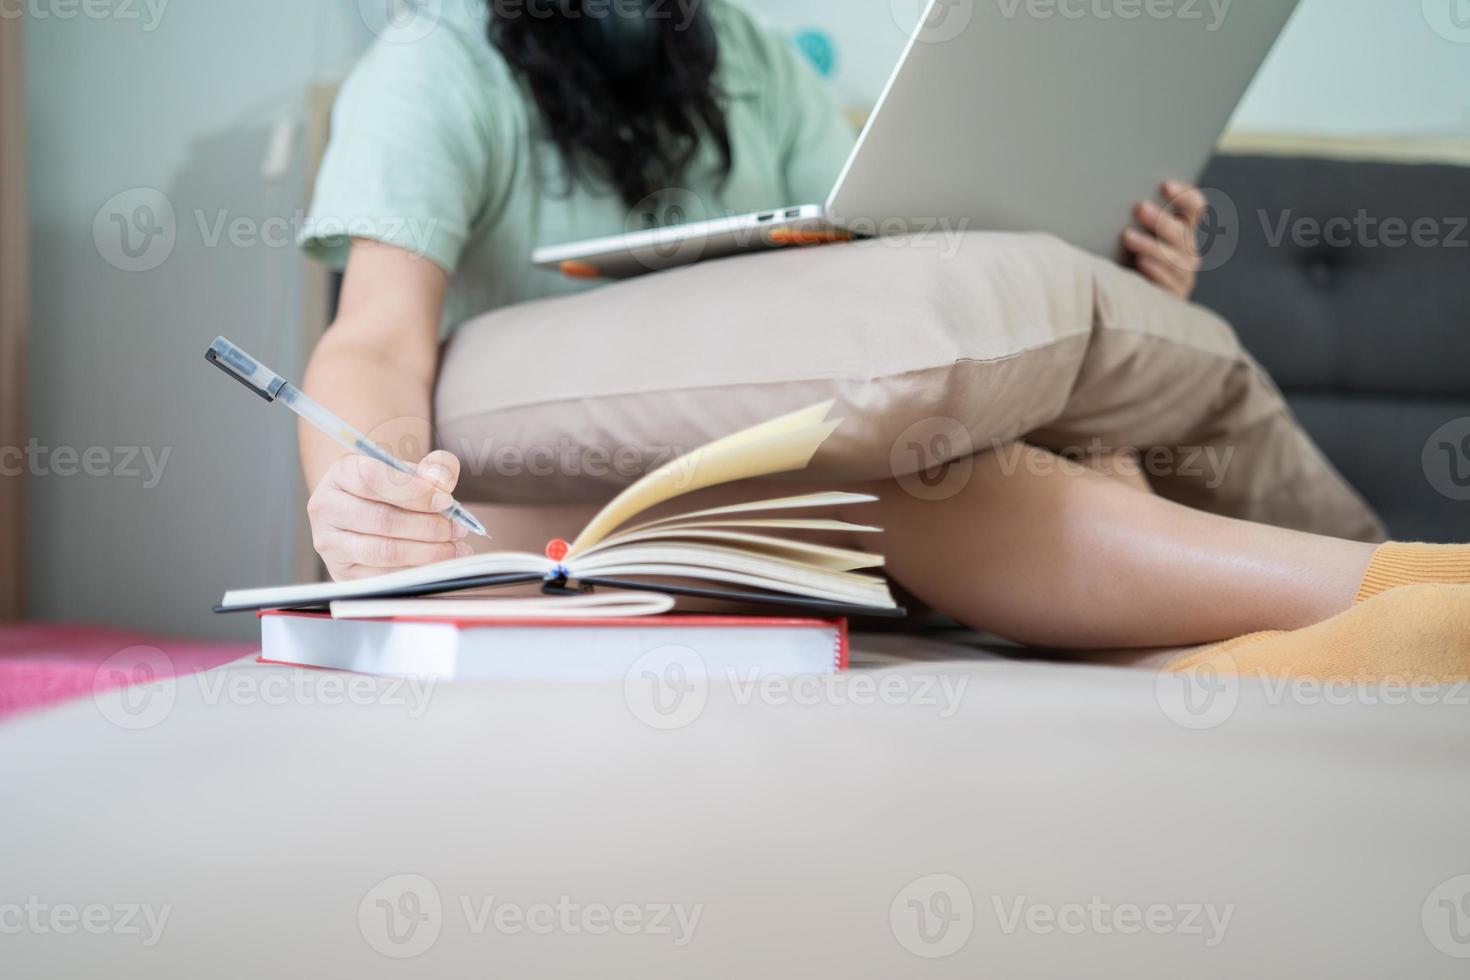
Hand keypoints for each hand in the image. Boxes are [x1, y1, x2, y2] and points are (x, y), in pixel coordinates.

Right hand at [307, 449, 472, 580]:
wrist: (364, 512)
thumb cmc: (391, 490)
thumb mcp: (411, 470)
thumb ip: (433, 468)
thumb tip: (441, 479)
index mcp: (341, 473)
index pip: (373, 479)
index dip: (414, 492)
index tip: (445, 501)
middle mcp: (326, 507)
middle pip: (381, 519)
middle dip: (428, 526)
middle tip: (457, 529)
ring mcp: (330, 543)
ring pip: (383, 550)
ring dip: (426, 552)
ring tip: (453, 547)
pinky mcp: (341, 572)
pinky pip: (383, 576)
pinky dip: (416, 571)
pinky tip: (438, 564)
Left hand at [1122, 180, 1208, 299]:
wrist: (1129, 297)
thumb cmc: (1127, 257)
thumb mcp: (1134, 234)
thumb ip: (1135, 219)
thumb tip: (1110, 195)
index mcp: (1183, 228)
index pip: (1194, 207)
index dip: (1184, 195)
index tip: (1164, 185)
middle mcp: (1188, 249)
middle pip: (1181, 232)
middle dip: (1160, 220)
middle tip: (1139, 208)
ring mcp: (1184, 273)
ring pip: (1173, 258)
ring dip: (1150, 245)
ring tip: (1127, 236)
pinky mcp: (1174, 296)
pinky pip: (1167, 282)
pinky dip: (1154, 271)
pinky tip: (1140, 262)